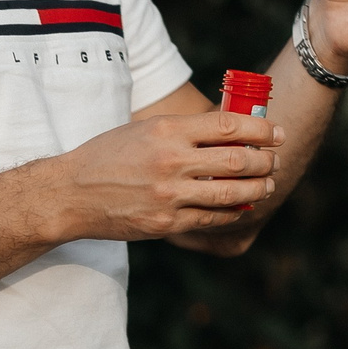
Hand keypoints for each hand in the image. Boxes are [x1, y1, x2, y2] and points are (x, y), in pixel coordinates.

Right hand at [47, 111, 282, 242]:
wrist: (71, 193)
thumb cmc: (109, 155)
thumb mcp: (145, 129)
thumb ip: (185, 130)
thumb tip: (232, 130)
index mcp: (167, 130)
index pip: (229, 125)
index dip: (261, 129)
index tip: (276, 132)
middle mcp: (171, 161)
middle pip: (238, 160)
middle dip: (265, 161)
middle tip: (275, 159)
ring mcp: (170, 195)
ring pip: (231, 193)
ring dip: (257, 188)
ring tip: (266, 183)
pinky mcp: (166, 223)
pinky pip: (212, 219)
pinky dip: (233, 212)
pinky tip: (242, 206)